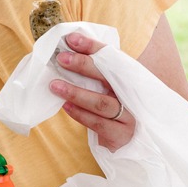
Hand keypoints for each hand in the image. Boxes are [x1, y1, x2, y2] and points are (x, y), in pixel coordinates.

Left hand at [50, 31, 135, 150]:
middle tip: (61, 58)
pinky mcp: (121, 136)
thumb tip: (66, 54)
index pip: (113, 58)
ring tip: (55, 85)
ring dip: (76, 92)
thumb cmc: (113, 114)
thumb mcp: (109, 92)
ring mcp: (129, 118)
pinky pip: (98, 123)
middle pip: (109, 77)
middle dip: (84, 65)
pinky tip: (66, 106)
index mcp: (130, 81)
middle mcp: (133, 97)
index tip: (72, 38)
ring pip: (101, 102)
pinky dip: (80, 114)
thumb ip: (95, 76)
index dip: (93, 47)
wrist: (131, 147)